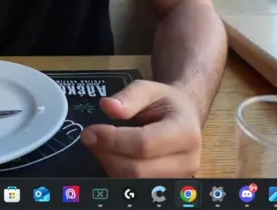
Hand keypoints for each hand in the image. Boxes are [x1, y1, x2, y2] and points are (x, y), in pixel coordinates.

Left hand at [81, 80, 203, 177]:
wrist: (184, 117)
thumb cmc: (165, 103)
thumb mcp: (149, 89)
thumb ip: (129, 96)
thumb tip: (108, 107)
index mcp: (186, 133)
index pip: (144, 144)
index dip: (113, 139)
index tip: (91, 130)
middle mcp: (186, 161)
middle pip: (136, 169)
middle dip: (107, 154)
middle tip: (90, 138)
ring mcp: (177, 178)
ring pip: (132, 182)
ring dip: (109, 164)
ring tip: (101, 144)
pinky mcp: (165, 186)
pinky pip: (133, 185)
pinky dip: (116, 171)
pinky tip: (112, 154)